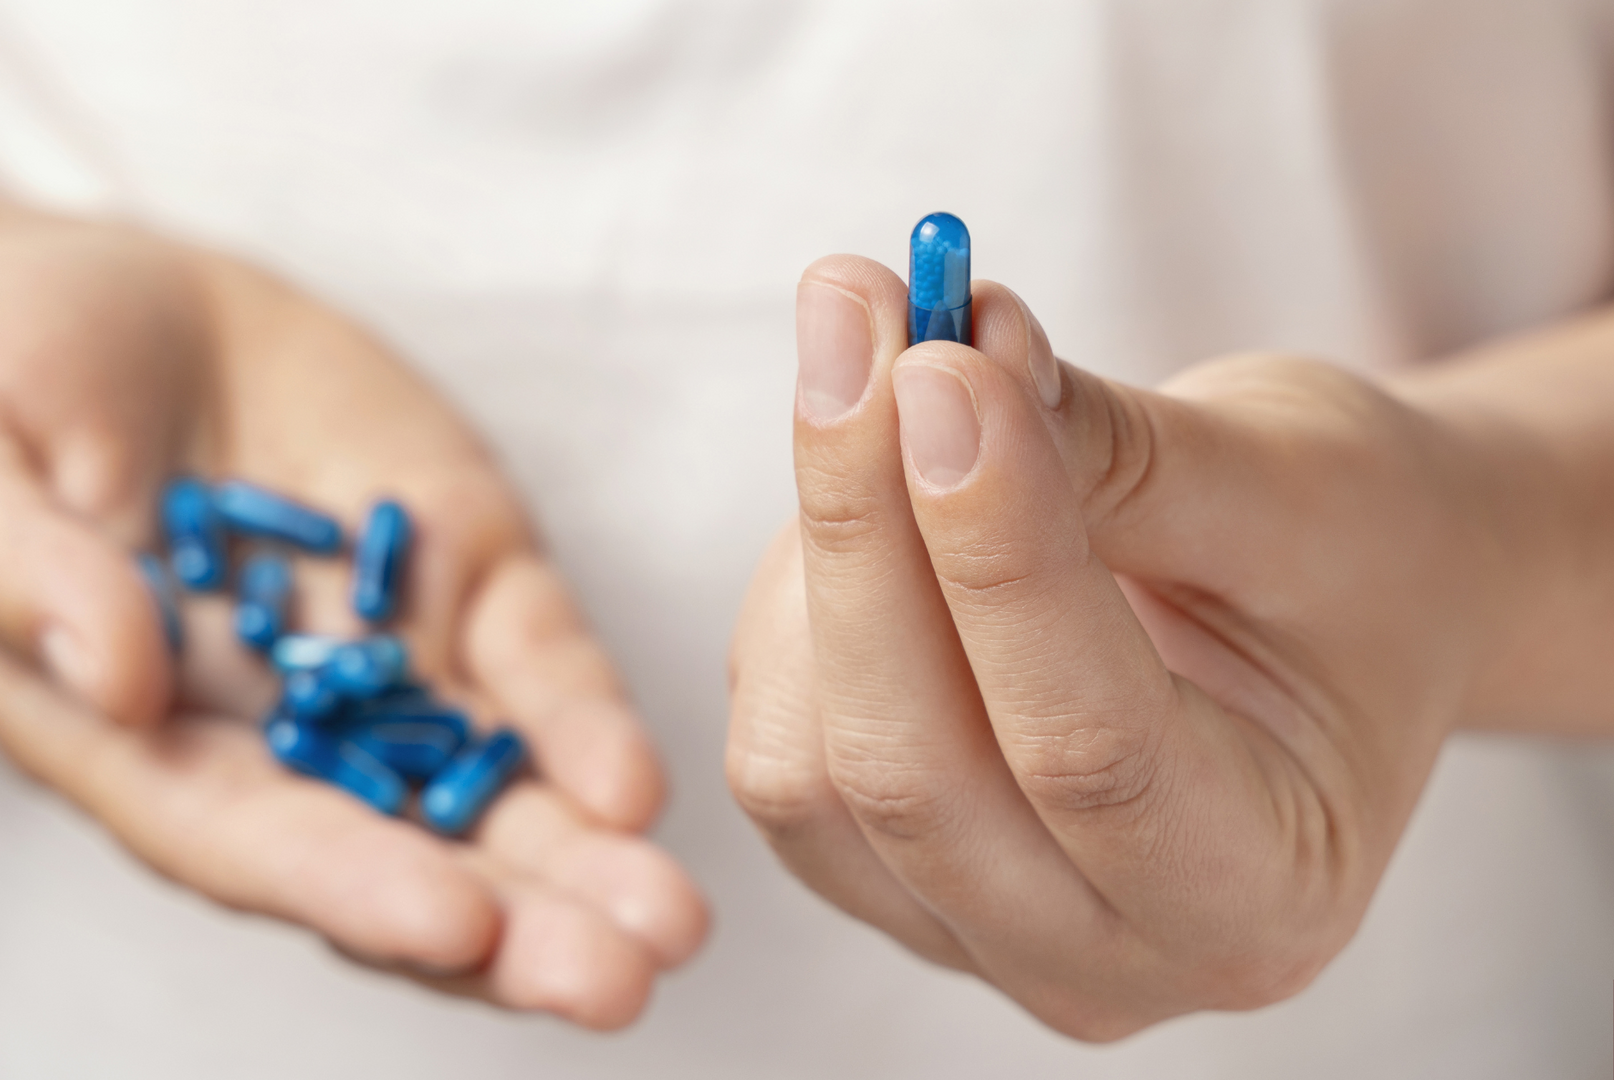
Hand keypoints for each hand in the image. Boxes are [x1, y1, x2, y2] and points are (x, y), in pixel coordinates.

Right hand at [0, 222, 707, 1028]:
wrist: (91, 302)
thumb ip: (13, 571)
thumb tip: (119, 675)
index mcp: (145, 742)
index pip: (253, 842)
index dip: (350, 889)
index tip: (449, 926)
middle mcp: (283, 731)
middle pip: (405, 852)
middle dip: (512, 926)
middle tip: (615, 982)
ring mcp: (387, 653)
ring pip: (496, 785)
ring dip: (582, 860)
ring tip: (667, 923)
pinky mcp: (460, 565)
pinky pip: (531, 655)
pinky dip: (584, 717)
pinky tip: (634, 781)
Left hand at [725, 255, 1527, 1037]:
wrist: (1336, 608)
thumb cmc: (1349, 554)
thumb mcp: (1296, 484)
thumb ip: (1115, 446)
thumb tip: (936, 365)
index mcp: (1262, 893)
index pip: (1088, 746)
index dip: (991, 548)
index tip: (937, 363)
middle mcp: (1105, 959)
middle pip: (910, 774)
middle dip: (861, 524)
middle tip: (857, 310)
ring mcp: (974, 932)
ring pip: (806, 770)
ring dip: (822, 554)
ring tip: (897, 393)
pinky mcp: (876, 876)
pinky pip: (776, 748)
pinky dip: (797, 601)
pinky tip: (872, 498)